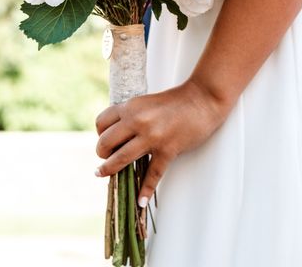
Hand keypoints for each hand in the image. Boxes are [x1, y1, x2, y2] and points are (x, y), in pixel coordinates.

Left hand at [94, 79, 228, 207]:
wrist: (201, 99)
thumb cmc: (175, 101)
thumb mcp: (145, 102)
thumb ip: (131, 115)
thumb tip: (117, 134)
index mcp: (130, 107)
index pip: (101, 122)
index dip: (99, 133)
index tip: (104, 139)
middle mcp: (137, 121)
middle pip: (106, 142)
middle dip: (102, 153)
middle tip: (105, 157)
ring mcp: (152, 137)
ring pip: (121, 158)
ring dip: (109, 169)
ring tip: (103, 174)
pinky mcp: (168, 150)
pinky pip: (152, 174)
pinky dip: (145, 190)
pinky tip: (140, 201)